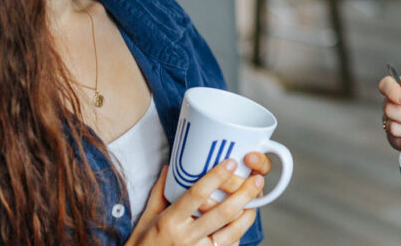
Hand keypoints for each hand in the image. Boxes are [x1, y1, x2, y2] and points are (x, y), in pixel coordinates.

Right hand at [127, 152, 271, 245]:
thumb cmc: (143, 244)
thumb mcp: (147, 217)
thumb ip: (160, 192)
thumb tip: (169, 168)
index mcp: (171, 221)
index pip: (196, 195)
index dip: (215, 177)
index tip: (230, 162)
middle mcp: (186, 237)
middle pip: (222, 213)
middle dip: (243, 195)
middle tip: (257, 179)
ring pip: (231, 233)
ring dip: (247, 216)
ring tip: (257, 201)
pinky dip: (238, 235)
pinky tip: (243, 223)